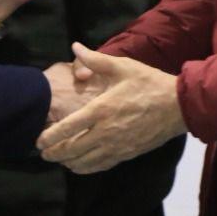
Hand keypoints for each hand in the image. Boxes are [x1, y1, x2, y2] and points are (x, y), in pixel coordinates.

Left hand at [36, 43, 185, 173]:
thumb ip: (95, 60)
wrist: (178, 106)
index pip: (66, 129)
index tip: (38, 140)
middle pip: (71, 151)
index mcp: (100, 110)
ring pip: (85, 163)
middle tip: (44, 153)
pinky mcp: (126, 154)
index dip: (48, 137)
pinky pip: (101, 166)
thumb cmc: (149, 84)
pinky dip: (87, 168)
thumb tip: (75, 47)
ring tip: (60, 158)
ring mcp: (116, 146)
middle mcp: (105, 132)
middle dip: (54, 154)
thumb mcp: (122, 67)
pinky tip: (81, 165)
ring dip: (69, 162)